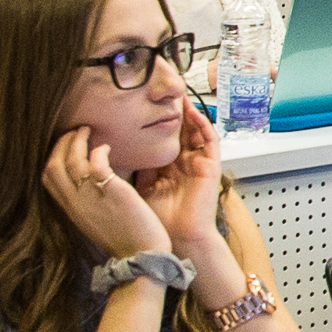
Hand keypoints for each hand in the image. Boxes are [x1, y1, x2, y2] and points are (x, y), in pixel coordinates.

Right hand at [40, 128, 170, 260]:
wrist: (142, 256)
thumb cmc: (126, 237)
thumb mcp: (97, 219)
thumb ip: (89, 201)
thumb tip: (92, 180)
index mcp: (71, 209)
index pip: (48, 178)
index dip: (53, 156)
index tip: (67, 146)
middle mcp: (76, 203)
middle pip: (52, 165)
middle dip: (61, 143)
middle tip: (76, 132)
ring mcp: (91, 198)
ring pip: (70, 161)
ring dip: (76, 141)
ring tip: (87, 130)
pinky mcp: (111, 193)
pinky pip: (94, 163)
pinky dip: (97, 150)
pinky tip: (107, 147)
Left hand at [137, 102, 227, 265]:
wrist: (178, 238)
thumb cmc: (161, 221)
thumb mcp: (142, 189)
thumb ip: (137, 169)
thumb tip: (120, 150)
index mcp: (169, 170)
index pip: (164, 140)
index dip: (157, 123)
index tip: (146, 107)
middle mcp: (185, 165)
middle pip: (181, 132)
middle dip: (174, 113)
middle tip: (163, 93)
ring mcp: (199, 164)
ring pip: (196, 131)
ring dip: (189, 113)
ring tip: (178, 95)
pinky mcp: (211, 166)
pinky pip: (210, 140)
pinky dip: (202, 124)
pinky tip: (192, 111)